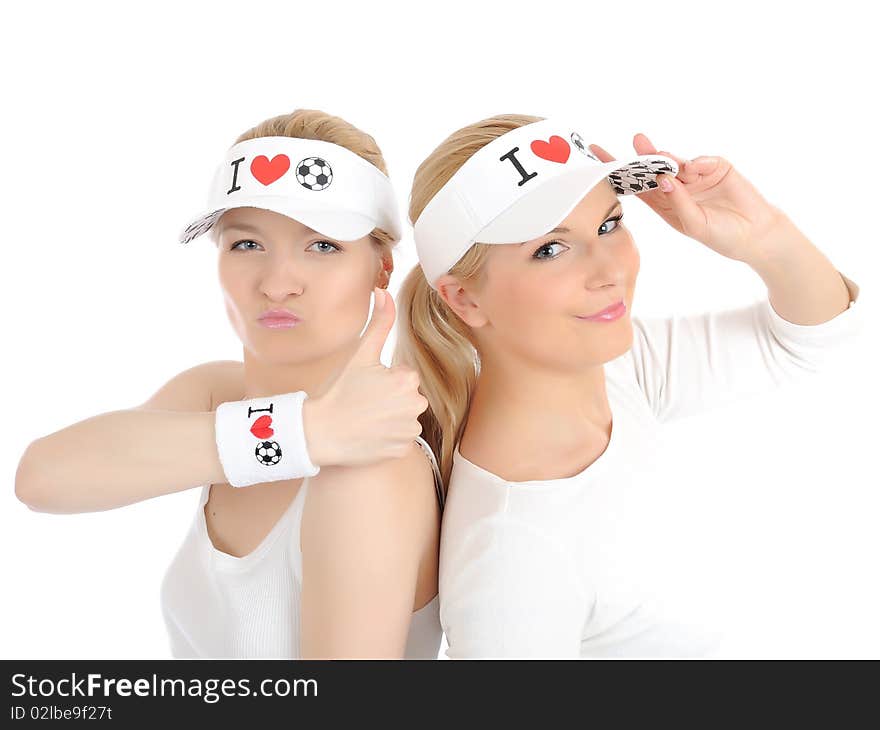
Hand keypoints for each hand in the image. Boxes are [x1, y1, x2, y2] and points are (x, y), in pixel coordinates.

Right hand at [301, 288, 427, 466]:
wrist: (321, 432)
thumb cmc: (339, 390)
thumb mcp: (360, 354)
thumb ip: (379, 322)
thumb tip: (383, 290)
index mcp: (408, 379)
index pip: (404, 376)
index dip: (383, 380)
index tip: (364, 387)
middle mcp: (415, 404)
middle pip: (407, 398)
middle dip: (390, 399)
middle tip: (362, 403)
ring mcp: (410, 430)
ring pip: (405, 419)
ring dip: (390, 419)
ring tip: (364, 419)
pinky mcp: (403, 449)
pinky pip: (400, 440)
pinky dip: (387, 438)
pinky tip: (368, 435)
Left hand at [589, 133, 787, 263]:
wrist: (757, 235)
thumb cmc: (723, 236)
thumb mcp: (695, 225)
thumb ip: (678, 203)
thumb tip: (663, 178)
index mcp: (665, 204)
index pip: (637, 187)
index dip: (620, 173)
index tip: (600, 159)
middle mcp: (678, 187)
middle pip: (653, 169)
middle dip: (642, 157)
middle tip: (634, 143)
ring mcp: (697, 176)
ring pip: (676, 161)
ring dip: (665, 156)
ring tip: (656, 154)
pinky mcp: (717, 167)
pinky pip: (703, 161)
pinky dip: (698, 163)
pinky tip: (695, 169)